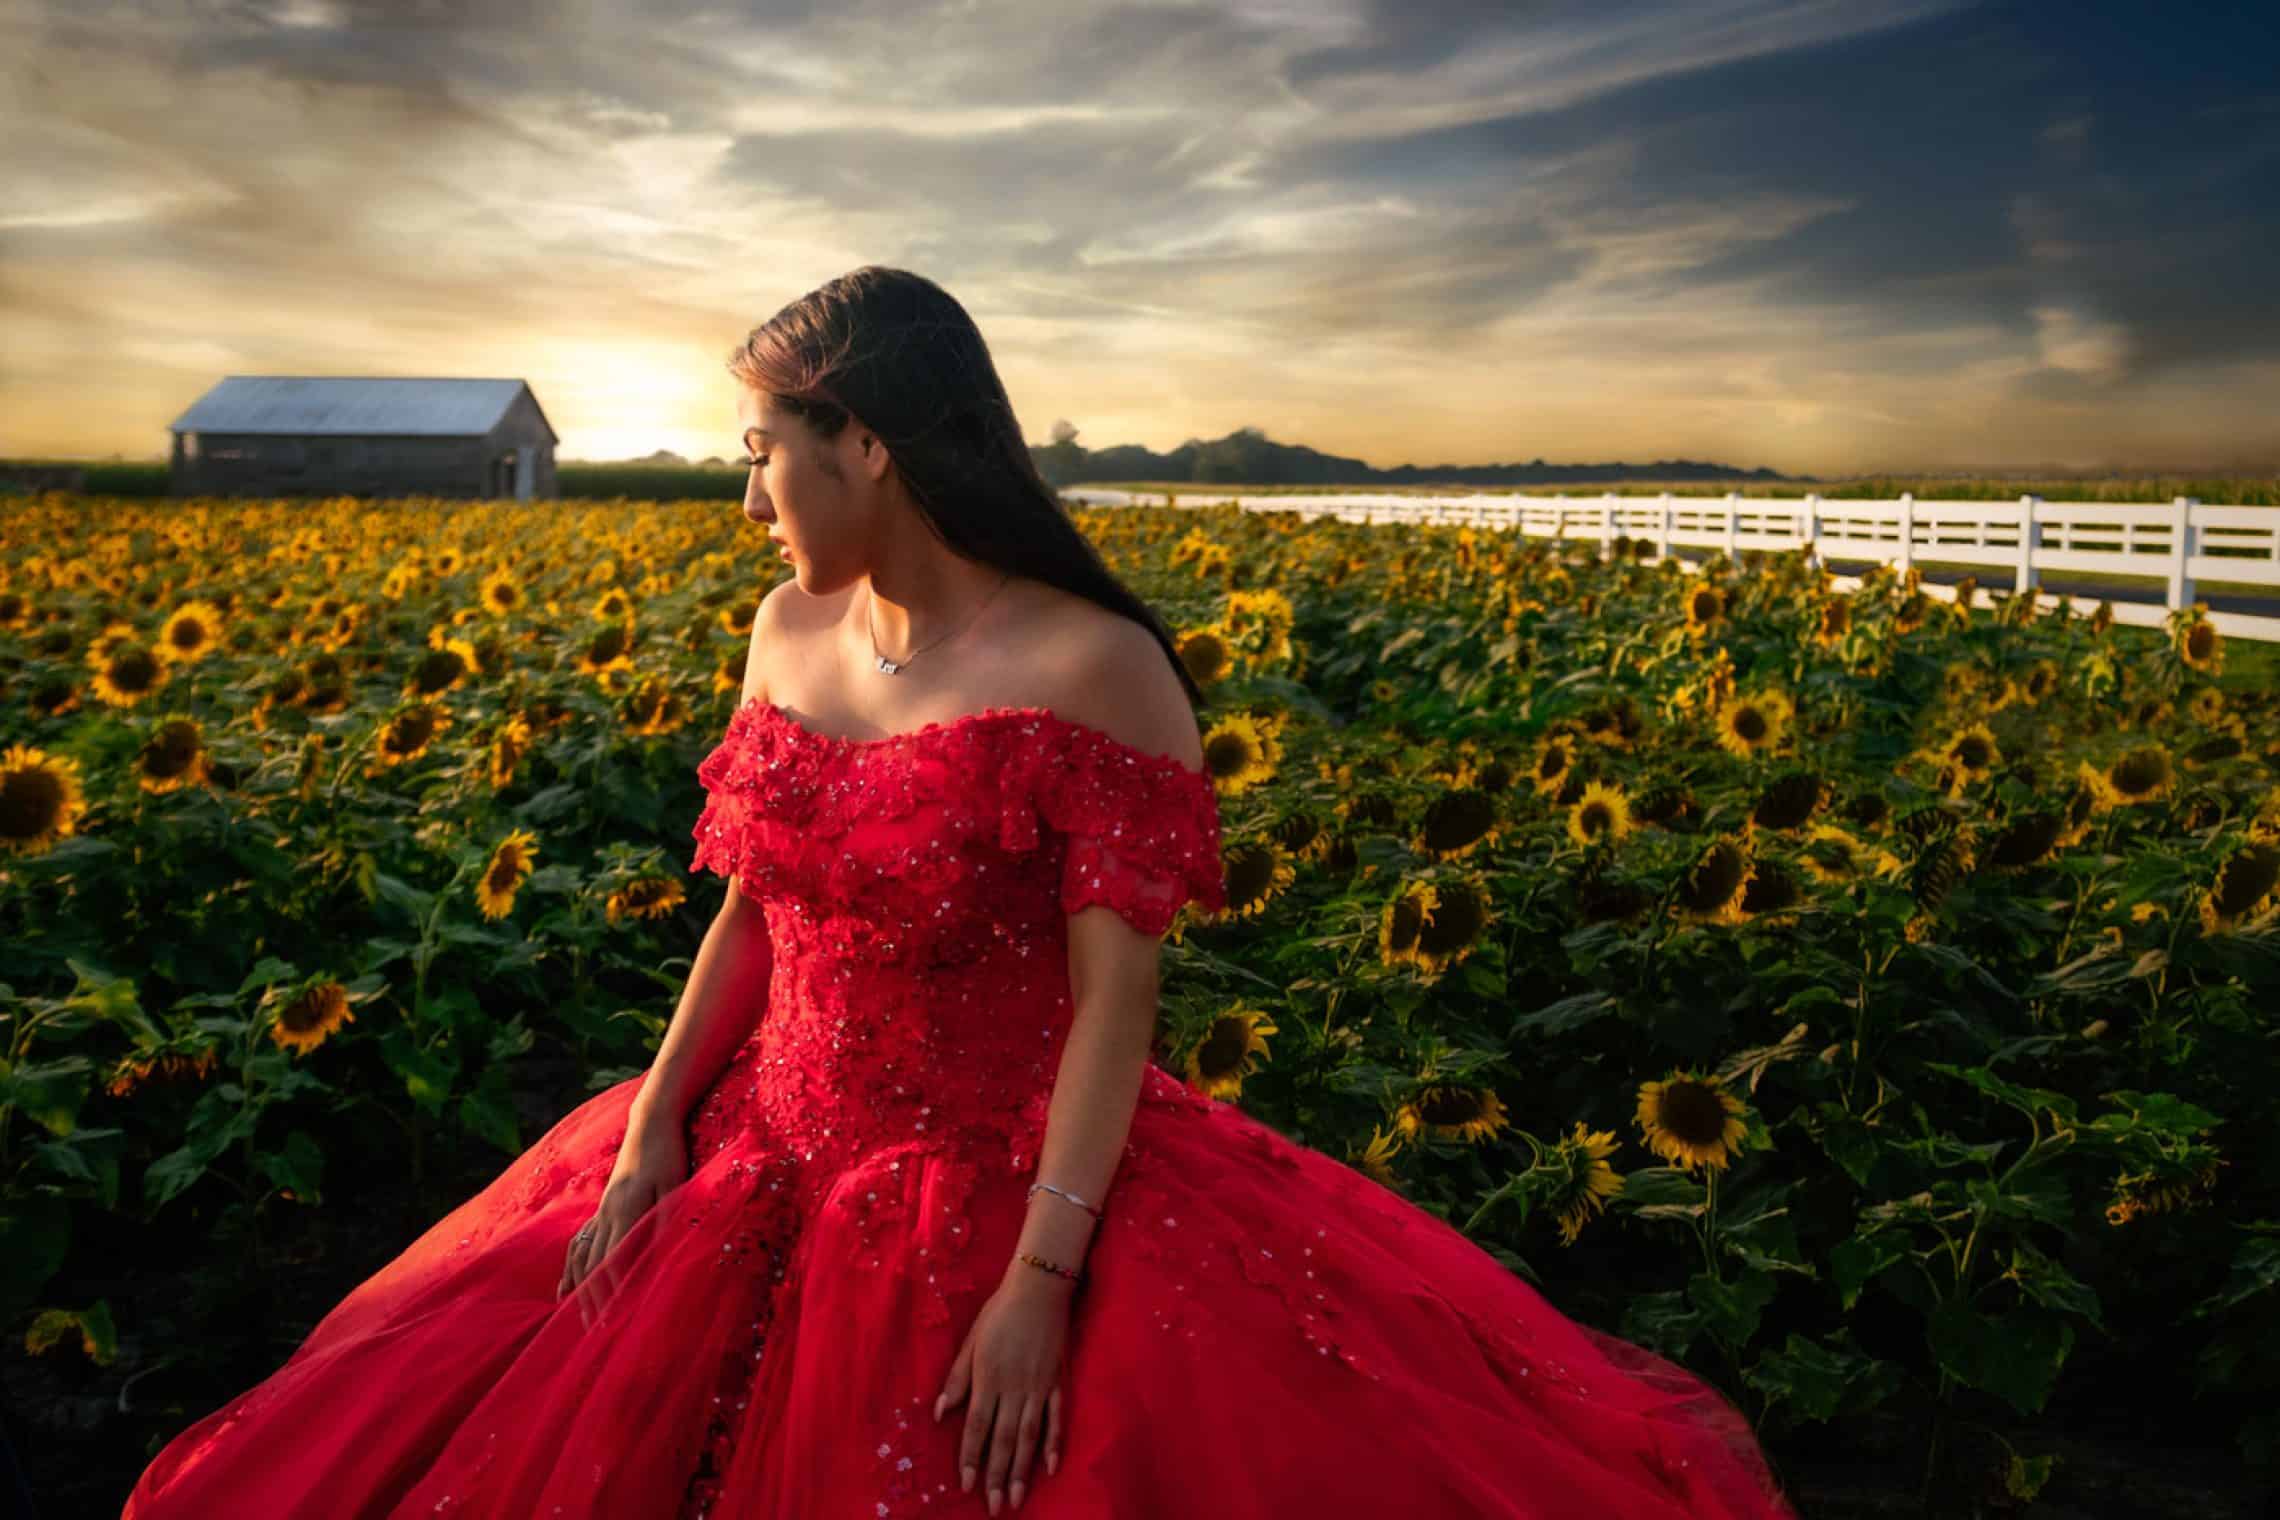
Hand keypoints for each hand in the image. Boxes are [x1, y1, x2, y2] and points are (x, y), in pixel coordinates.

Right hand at [557, 1122, 687, 1318]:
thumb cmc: (668, 1153)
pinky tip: (565, 1284)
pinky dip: (571, 1266)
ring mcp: (601, 1210)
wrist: (651, 1123)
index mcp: (624, 1211)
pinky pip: (580, 1241)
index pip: (613, 1264)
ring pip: (583, 1256)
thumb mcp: (674, 1185)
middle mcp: (606, 1214)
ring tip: (576, 1316)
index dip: (611, 1295)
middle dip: (592, 1300)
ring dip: (579, 1288)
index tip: (612, 1322)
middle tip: (594, 1333)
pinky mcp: (603, 1206)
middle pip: (593, 1266)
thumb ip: (664, 1220)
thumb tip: (657, 1256)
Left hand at [934, 1263, 1075, 1513]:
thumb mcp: (970, 1341)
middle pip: (1003, 1439)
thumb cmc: (999, 1313)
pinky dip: (1054, 1444)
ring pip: (1029, 1436)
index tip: (965, 1485)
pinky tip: (1050, 1468)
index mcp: (987, 1377)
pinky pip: (1056, 1418)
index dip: (970, 1456)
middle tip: (995, 1507)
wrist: (1039, 1288)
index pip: (976, 1425)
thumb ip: (956, 1378)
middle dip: (997, 1475)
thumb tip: (938, 1413)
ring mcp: (1038, 1386)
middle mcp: (1013, 1387)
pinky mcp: (1057, 1382)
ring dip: (1022, 1470)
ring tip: (1017, 1498)